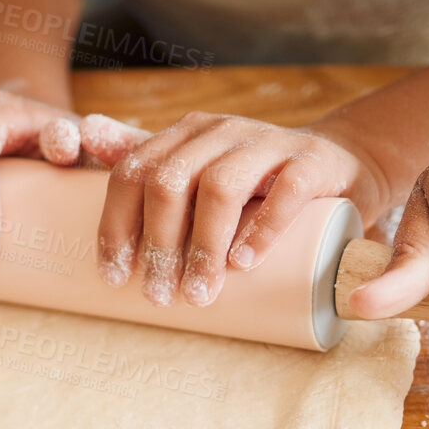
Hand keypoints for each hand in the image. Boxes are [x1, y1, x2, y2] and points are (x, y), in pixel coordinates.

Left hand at [79, 112, 392, 306]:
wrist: (342, 166)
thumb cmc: (258, 184)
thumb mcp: (201, 170)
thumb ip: (148, 158)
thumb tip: (86, 135)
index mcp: (187, 135)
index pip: (133, 172)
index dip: (116, 226)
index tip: (115, 278)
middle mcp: (222, 132)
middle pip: (170, 181)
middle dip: (158, 245)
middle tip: (159, 296)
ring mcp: (270, 143)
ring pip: (221, 187)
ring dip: (204, 248)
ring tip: (200, 294)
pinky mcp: (314, 163)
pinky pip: (287, 190)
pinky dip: (261, 230)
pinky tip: (244, 264)